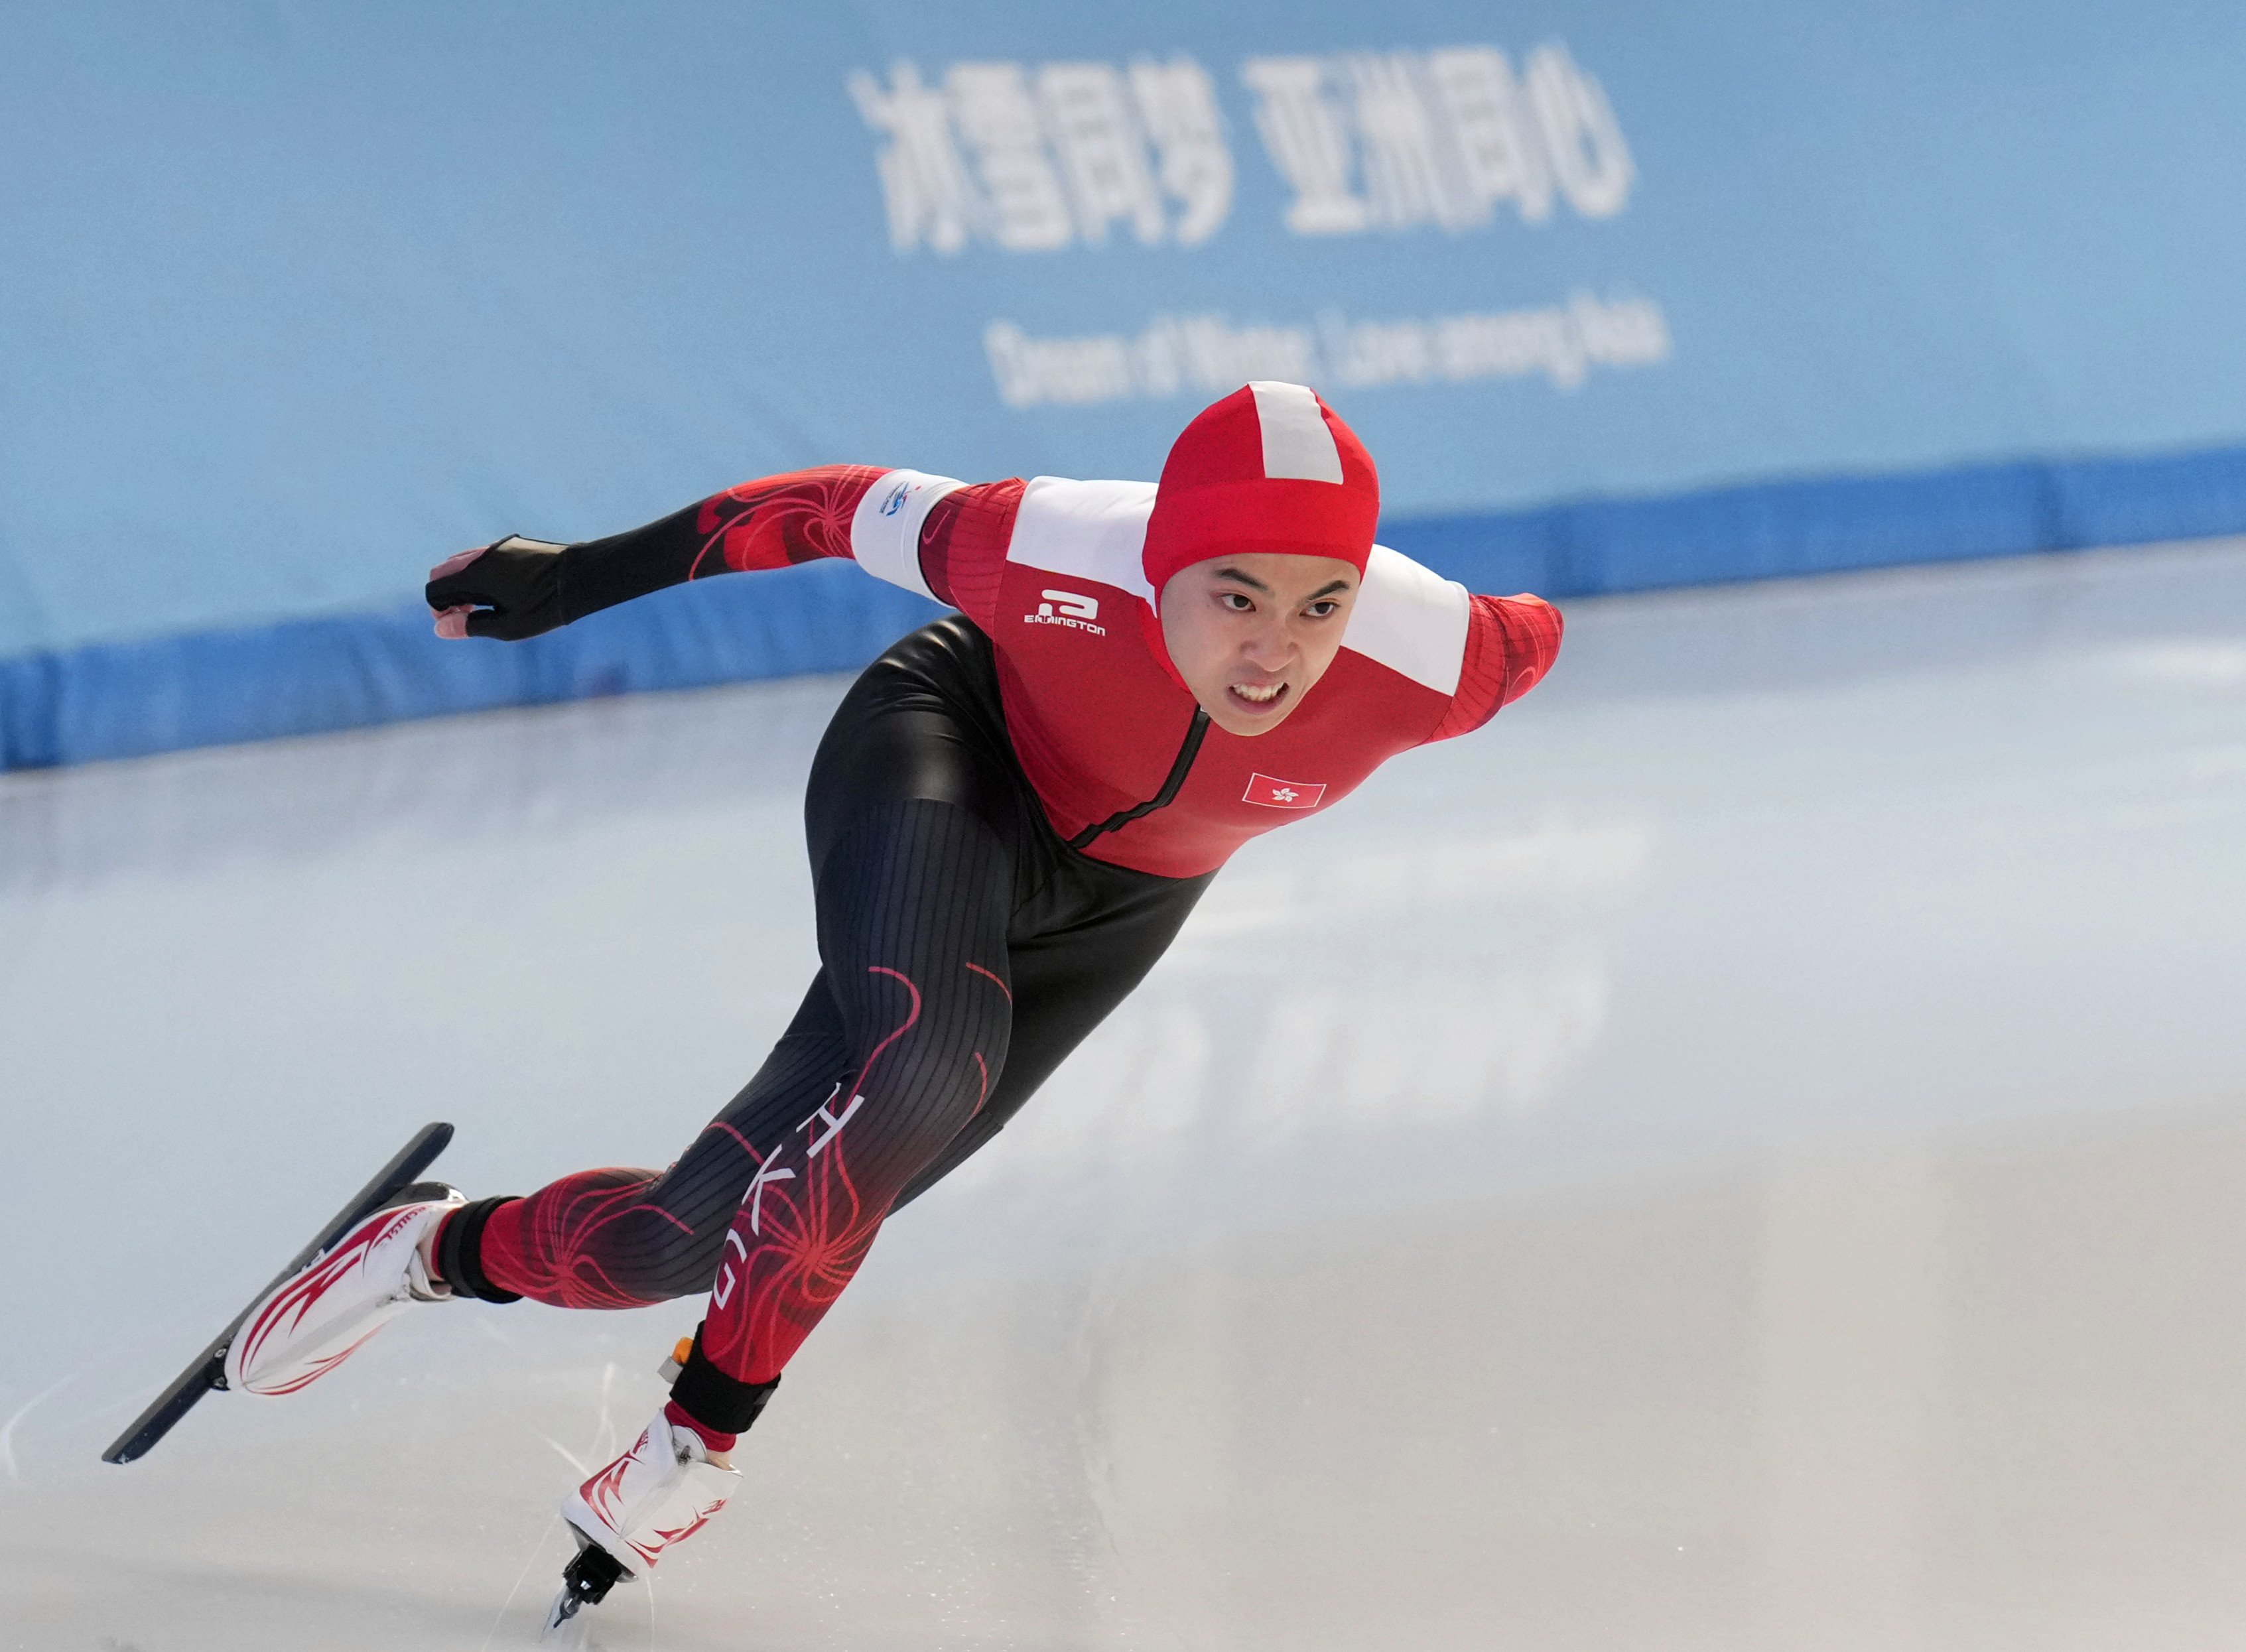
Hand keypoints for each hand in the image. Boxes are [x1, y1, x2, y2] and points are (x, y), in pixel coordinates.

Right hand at [425, 536, 567, 639]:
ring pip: (465, 563)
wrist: (582, 576)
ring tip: (487, 606)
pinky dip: (482, 574)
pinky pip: (485, 558)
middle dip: (448, 595)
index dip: (438, 609)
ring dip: (465, 584)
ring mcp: (498, 548)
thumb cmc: (545, 606)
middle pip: (445, 572)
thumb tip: (440, 628)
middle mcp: (481, 556)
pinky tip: (503, 591)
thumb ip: (471, 626)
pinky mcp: (514, 545)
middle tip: (467, 616)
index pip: (435, 587)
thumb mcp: (508, 626)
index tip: (455, 623)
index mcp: (474, 575)